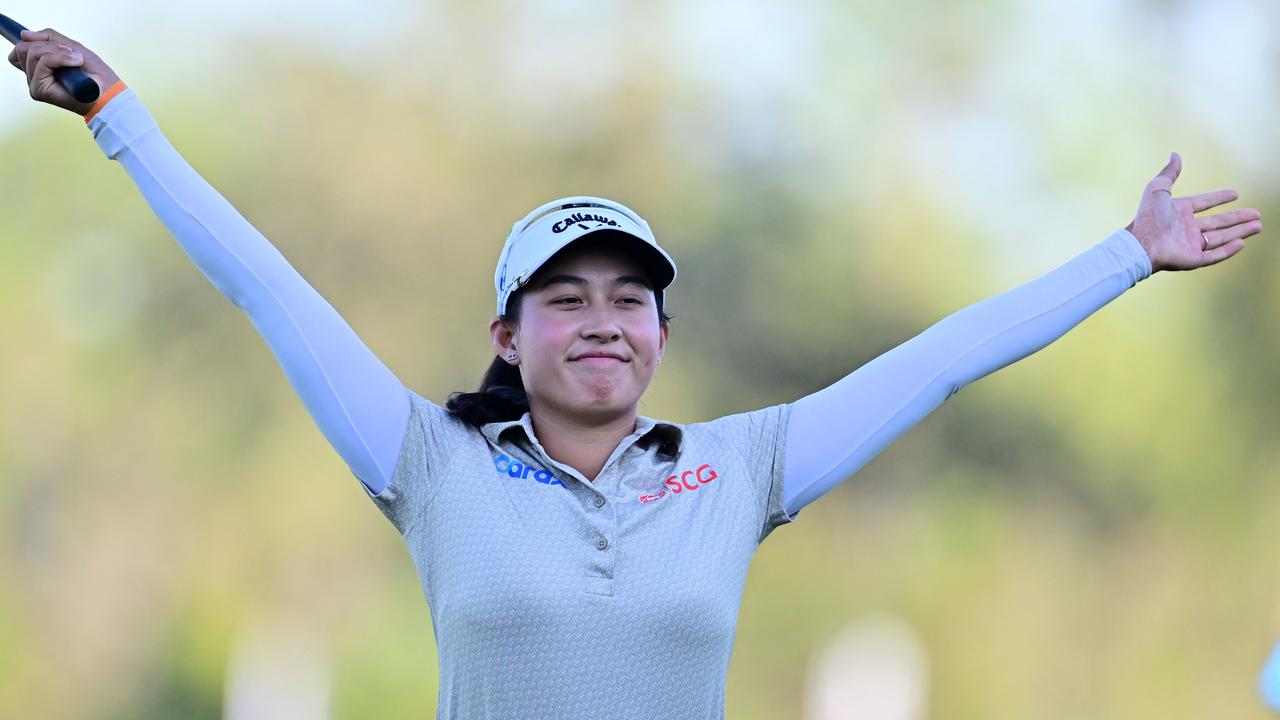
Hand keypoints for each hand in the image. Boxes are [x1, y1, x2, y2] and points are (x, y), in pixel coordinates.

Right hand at [8, 27, 121, 115]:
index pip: (20, 48)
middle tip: (72, 54)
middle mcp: (32, 77)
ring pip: (33, 53)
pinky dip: (61, 58)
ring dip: (59, 51)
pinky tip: (76, 64)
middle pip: (23, 48)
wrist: (107, 90)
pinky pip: (43, 62)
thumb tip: (23, 34)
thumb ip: (48, 38)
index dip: (33, 41)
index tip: (56, 45)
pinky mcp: (38, 90)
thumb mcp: (70, 46)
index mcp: (38, 67)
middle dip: (50, 45)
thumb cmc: (93, 73)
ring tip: (77, 60)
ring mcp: (34, 84)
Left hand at [1125, 152, 1262, 272]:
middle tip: (1256, 214)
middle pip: (1218, 223)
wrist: (1141, 242)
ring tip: (1258, 226)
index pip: (1204, 203)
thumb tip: (1175, 154)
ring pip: (1221, 238)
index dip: (1219, 198)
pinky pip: (1214, 254)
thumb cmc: (1148, 216)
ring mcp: (1190, 244)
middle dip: (1238, 218)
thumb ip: (1169, 172)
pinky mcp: (1193, 259)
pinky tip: (1242, 242)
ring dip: (1240, 231)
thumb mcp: (1158, 188)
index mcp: (1179, 212)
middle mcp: (1186, 228)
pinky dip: (1229, 250)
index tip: (1235, 193)